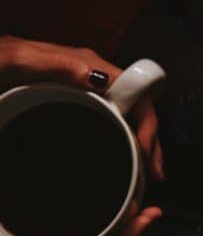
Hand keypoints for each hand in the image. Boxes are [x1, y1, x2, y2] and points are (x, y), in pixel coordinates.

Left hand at [0, 35, 163, 179]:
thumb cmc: (2, 62)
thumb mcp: (23, 59)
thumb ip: (58, 65)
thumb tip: (98, 77)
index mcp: (89, 67)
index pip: (136, 93)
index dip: (147, 123)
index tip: (146, 150)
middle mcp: (95, 80)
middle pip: (137, 112)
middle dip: (151, 144)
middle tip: (156, 175)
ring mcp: (89, 95)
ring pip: (127, 122)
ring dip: (142, 149)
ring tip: (147, 176)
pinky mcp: (80, 108)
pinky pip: (112, 127)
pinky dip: (124, 147)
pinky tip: (126, 164)